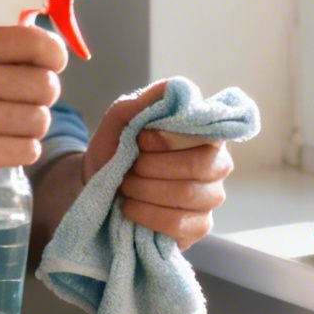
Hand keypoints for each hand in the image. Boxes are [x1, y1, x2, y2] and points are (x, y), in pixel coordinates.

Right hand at [0, 25, 66, 203]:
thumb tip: (44, 46)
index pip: (36, 42)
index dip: (54, 55)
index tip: (51, 65)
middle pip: (46, 84)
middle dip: (42, 96)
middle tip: (22, 102)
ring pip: (40, 119)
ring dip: (30, 126)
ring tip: (5, 126)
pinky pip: (29, 149)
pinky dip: (21, 150)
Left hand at [84, 80, 233, 249]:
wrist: (96, 186)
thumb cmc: (115, 148)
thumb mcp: (120, 119)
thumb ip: (144, 101)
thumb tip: (175, 87)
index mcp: (204, 132)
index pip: (206, 133)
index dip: (172, 139)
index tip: (141, 139)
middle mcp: (217, 163)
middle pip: (201, 166)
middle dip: (155, 167)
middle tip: (130, 168)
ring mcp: (211, 197)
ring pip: (189, 195)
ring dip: (147, 190)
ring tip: (126, 186)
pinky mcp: (199, 226)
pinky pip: (182, 224)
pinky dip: (149, 215)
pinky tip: (131, 208)